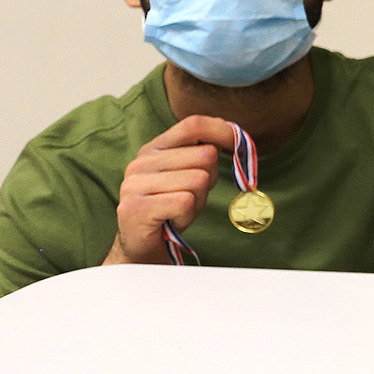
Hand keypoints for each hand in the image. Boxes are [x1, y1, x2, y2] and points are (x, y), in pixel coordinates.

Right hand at [109, 115, 237, 264]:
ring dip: (198, 201)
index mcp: (153, 149)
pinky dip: (187, 215)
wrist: (144, 249)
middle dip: (209, 180)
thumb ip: (204, 153)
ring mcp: (134, 184)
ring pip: (199, 179)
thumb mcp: (192, 176)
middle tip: (189, 198)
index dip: (223, 132)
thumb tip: (233, 133)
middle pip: (205, 155)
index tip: (239, 146)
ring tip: (179, 210)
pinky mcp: (135, 207)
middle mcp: (140, 162)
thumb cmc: (172, 210)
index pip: (193, 125)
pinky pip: (185, 201)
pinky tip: (173, 221)